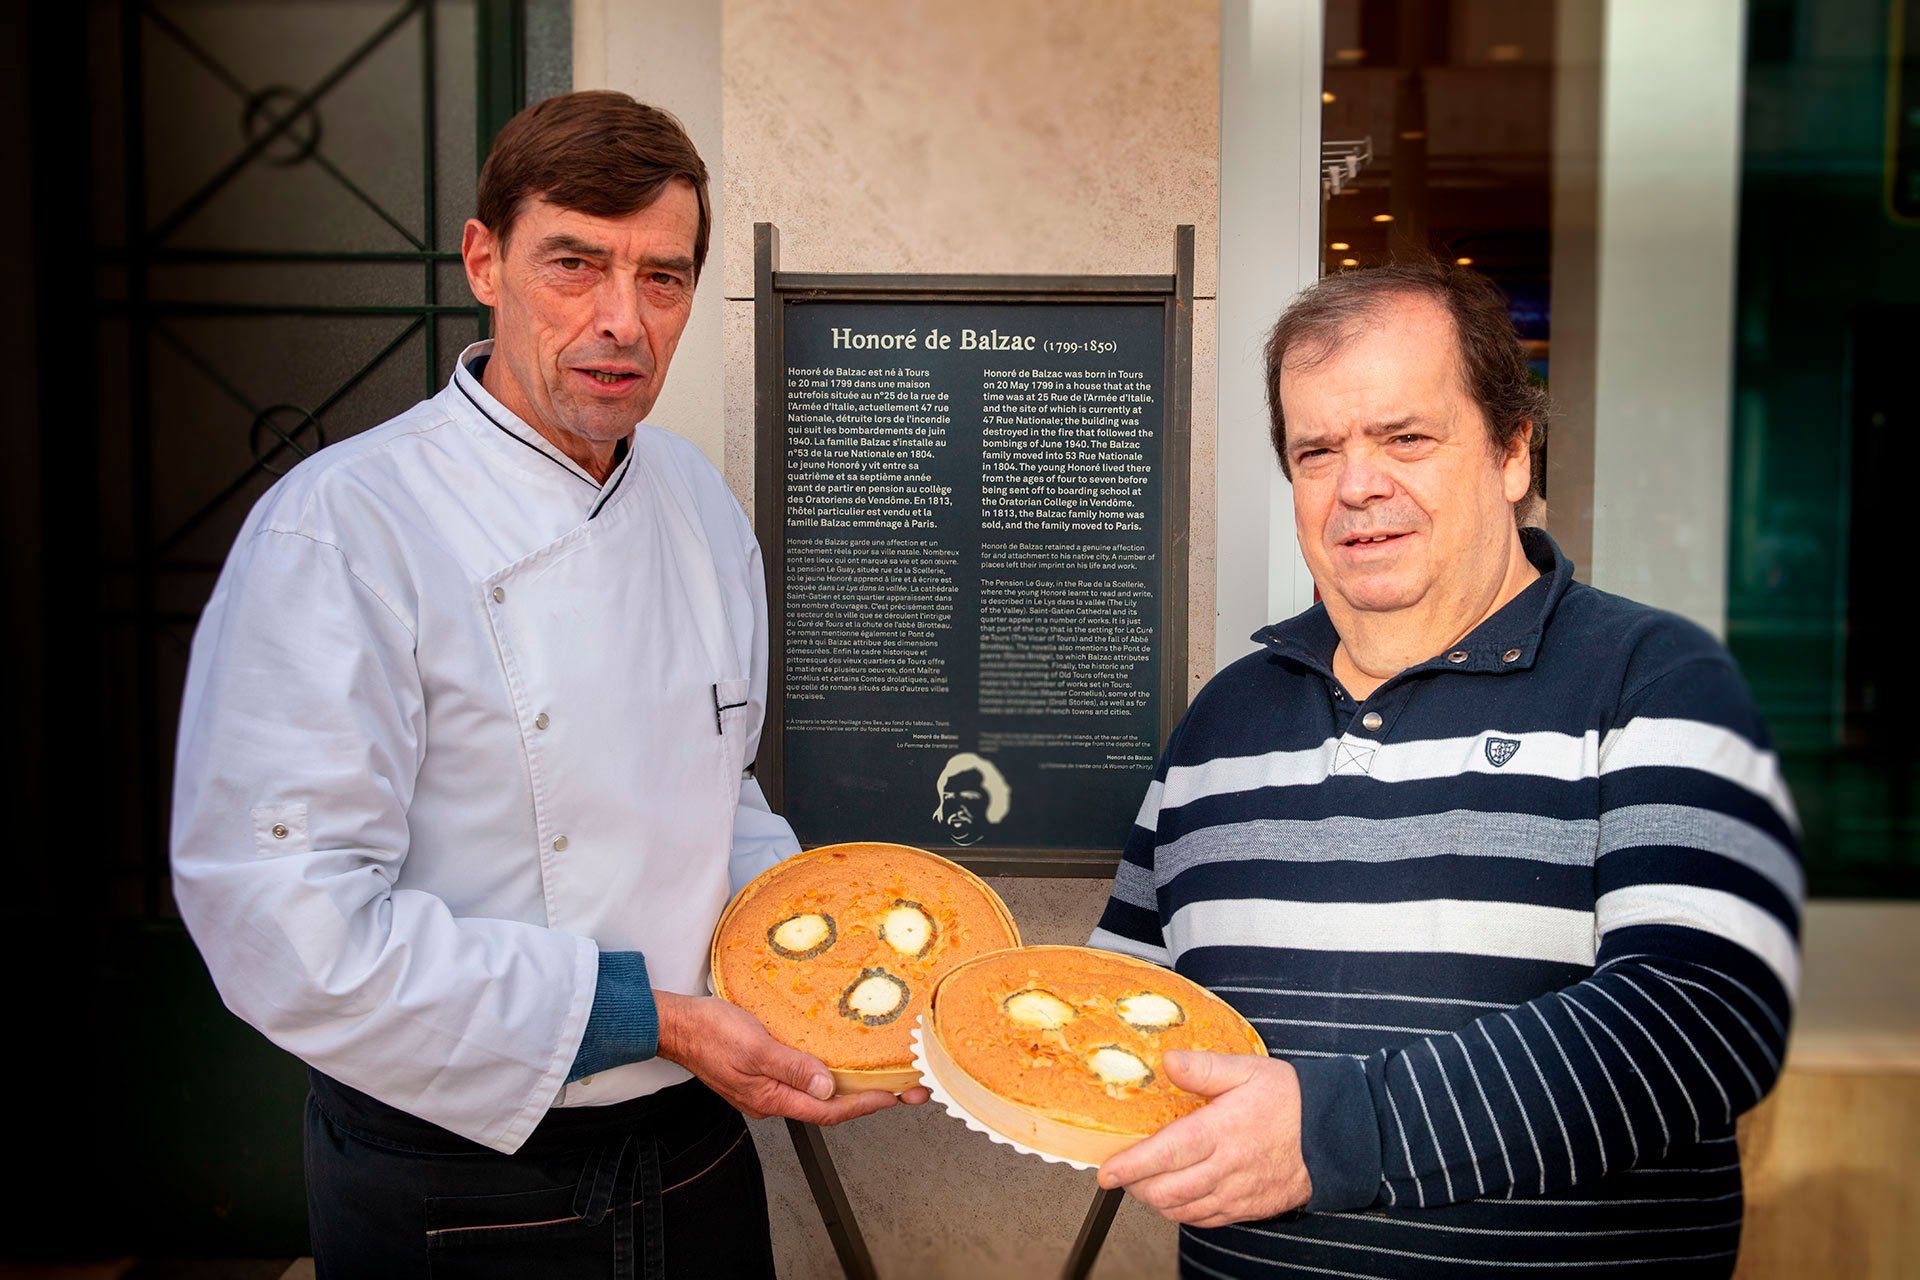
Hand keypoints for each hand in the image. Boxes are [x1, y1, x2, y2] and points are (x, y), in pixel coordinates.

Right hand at [653, 992, 930, 1123]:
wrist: (675, 1025)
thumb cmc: (710, 1032)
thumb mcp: (755, 1046)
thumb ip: (792, 1068)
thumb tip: (828, 1086)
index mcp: (771, 1098)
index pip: (830, 1110)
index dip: (867, 1104)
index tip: (898, 1097)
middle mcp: (772, 1098)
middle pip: (829, 1106)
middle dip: (869, 1098)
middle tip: (906, 1088)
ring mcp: (767, 1088)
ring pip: (817, 1093)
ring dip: (850, 1086)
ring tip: (883, 1075)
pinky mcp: (763, 1072)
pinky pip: (803, 1078)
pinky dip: (828, 1073)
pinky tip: (839, 1060)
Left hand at [1096, 1051, 1312, 1227]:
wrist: (1332, 1136)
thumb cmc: (1290, 1100)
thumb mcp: (1248, 1069)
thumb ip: (1204, 1067)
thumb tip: (1167, 1061)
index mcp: (1223, 1130)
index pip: (1167, 1153)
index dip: (1132, 1165)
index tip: (1107, 1171)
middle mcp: (1227, 1167)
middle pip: (1167, 1190)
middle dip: (1136, 1186)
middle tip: (1121, 1173)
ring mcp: (1236, 1193)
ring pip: (1182, 1210)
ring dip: (1156, 1200)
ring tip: (1143, 1182)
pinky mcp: (1246, 1208)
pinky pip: (1204, 1220)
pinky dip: (1181, 1212)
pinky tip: (1175, 1195)